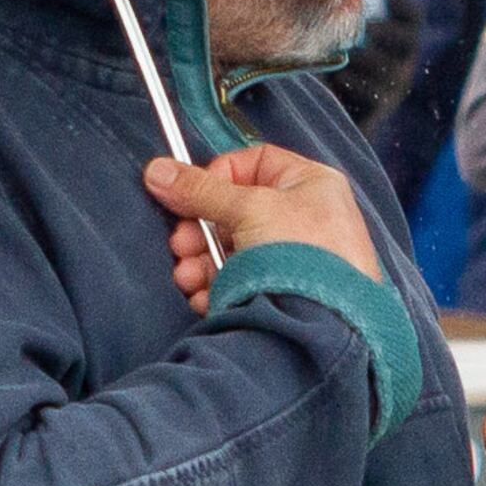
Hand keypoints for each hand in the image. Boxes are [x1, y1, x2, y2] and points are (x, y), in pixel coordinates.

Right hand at [148, 143, 376, 297]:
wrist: (325, 322)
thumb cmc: (305, 256)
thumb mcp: (248, 208)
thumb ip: (200, 189)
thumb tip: (160, 171)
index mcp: (312, 185)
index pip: (255, 163)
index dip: (218, 176)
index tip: (191, 193)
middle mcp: (307, 219)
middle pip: (236, 211)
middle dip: (200, 229)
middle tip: (181, 243)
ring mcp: (296, 259)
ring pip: (234, 251)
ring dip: (201, 262)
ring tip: (188, 276)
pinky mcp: (285, 294)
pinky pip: (242, 282)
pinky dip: (218, 287)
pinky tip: (204, 296)